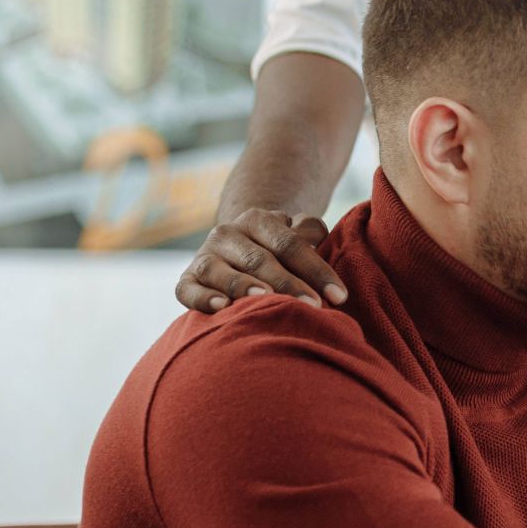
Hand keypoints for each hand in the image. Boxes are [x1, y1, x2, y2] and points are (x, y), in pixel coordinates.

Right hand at [176, 209, 345, 313]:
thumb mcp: (294, 235)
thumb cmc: (278, 251)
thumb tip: (314, 235)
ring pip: (220, 271)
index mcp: (258, 220)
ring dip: (243, 286)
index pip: (290, 244)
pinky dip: (202, 298)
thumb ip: (309, 231)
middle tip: (313, 306)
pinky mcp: (186, 280)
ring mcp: (204, 256)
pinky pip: (188, 289)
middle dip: (288, 285)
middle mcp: (227, 234)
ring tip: (265, 299)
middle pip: (260, 260)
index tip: (339, 296)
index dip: (316, 270)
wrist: (236, 252)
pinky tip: (221, 307)